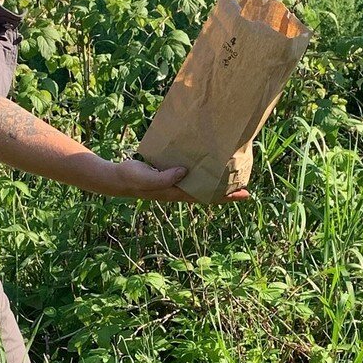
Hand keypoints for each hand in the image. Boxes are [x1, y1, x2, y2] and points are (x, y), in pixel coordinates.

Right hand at [102, 157, 249, 204]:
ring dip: (215, 183)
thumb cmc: (132, 178)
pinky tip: (207, 166)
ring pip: (200, 185)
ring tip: (230, 177)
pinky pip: (190, 176)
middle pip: (207, 193)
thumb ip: (165, 177)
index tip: (243, 194)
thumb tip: (184, 172)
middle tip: (245, 189)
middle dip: (226, 192)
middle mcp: (179, 190)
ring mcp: (175, 184)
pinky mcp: (170, 175)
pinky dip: (202, 173)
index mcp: (176, 192)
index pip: (206, 196)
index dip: (225, 196)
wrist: (118, 178)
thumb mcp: (147, 178)